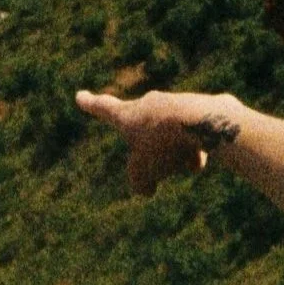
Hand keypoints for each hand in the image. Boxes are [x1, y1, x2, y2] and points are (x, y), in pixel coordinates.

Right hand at [75, 89, 229, 198]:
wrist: (203, 122)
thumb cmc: (164, 144)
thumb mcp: (143, 172)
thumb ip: (137, 182)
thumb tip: (145, 188)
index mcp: (127, 115)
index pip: (103, 108)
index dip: (90, 104)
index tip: (80, 95)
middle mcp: (150, 104)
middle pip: (145, 134)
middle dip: (152, 150)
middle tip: (160, 163)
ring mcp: (175, 104)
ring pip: (171, 140)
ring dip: (175, 154)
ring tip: (186, 163)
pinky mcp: (198, 109)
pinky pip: (193, 139)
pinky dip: (195, 150)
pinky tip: (202, 158)